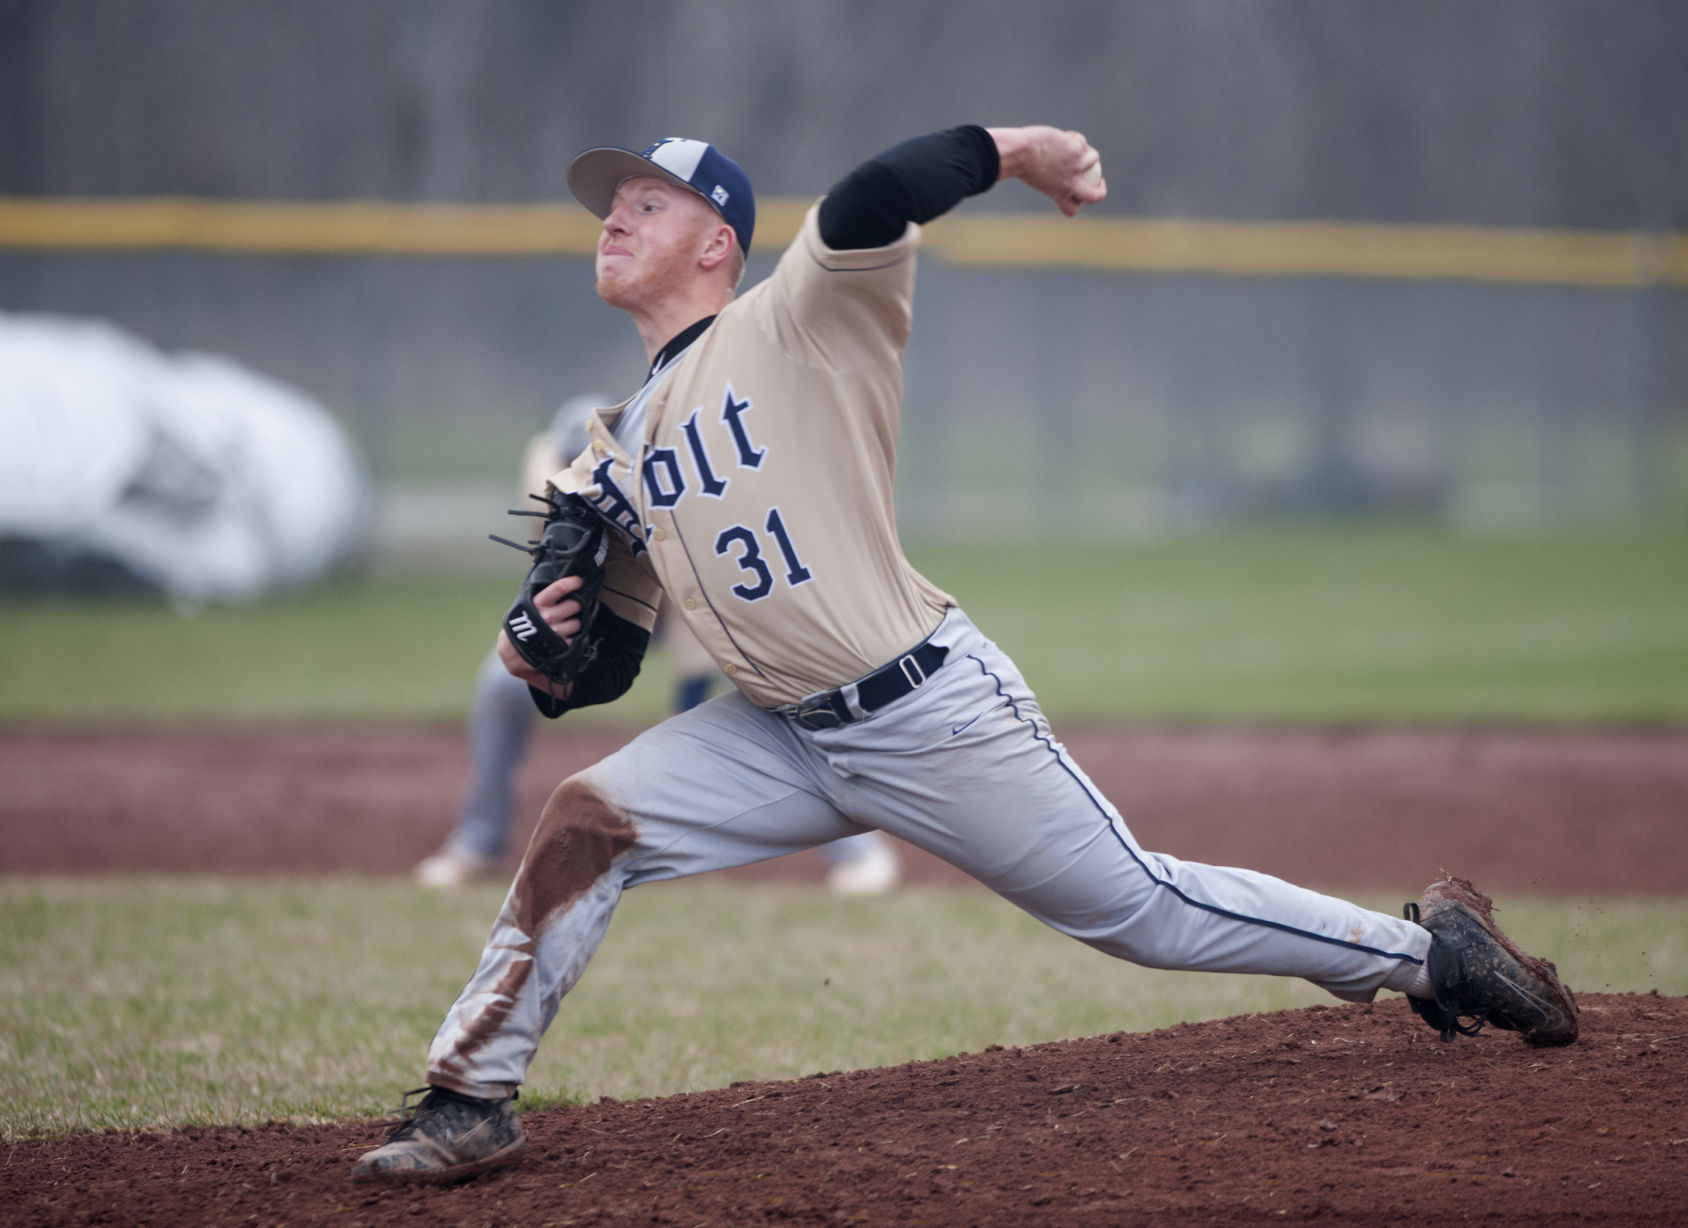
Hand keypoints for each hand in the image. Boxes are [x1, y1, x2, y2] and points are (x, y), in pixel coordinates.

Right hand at [497, 573, 584, 693]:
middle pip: (574, 605)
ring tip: (563, 624)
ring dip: (574, 623)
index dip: (570, 583)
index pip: (558, 589)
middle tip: (570, 608)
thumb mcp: (527, 606)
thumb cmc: (523, 623)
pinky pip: (574, 638)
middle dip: (575, 606)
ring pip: (577, 623)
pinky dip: (570, 637)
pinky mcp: (560, 646)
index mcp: (538, 603)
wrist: (512, 650)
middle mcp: (547, 616)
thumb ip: (544, 596)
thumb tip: (563, 586)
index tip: (578, 581)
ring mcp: (554, 632)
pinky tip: (560, 636)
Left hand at [986, 125, 1105, 216]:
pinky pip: (1081, 142)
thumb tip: (1052, 171)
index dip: (1077, 204)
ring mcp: (1077, 166)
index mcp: (1059, 195)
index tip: (1078, 196)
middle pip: (1096, 196)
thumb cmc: (1020, 164)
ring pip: (1094, 159)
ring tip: (1077, 146)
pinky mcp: (1078, 150)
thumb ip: (1049, 178)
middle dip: (1101, 190)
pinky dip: (1074, 138)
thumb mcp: (1034, 176)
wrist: (1021, 152)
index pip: (1073, 209)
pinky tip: (1064, 136)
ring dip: (1087, 152)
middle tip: (1099, 180)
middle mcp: (1071, 184)